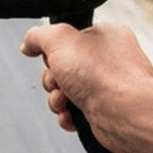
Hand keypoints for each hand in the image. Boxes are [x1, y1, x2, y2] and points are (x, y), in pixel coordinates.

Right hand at [21, 23, 152, 152]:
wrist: (124, 114)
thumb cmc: (99, 74)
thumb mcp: (58, 40)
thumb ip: (38, 36)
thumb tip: (28, 46)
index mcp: (106, 37)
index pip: (69, 39)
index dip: (53, 50)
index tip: (52, 57)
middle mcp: (110, 60)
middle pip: (63, 67)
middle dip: (52, 78)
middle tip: (57, 81)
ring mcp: (109, 88)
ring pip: (67, 90)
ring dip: (56, 98)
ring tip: (64, 101)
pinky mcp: (106, 112)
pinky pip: (76, 112)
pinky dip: (68, 116)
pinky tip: (70, 116)